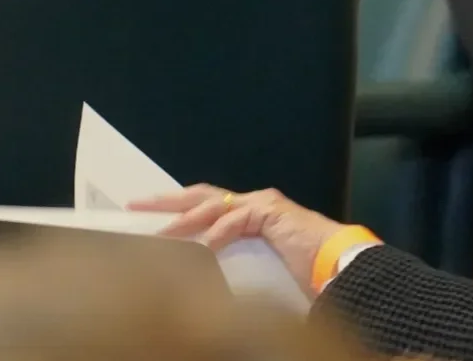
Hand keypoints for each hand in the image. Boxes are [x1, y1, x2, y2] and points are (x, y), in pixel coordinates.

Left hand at [130, 183, 348, 296]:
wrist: (335, 265)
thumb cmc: (301, 272)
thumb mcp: (255, 268)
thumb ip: (232, 262)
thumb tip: (196, 277)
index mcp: (249, 216)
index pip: (206, 208)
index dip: (177, 213)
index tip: (148, 219)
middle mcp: (253, 203)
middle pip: (202, 196)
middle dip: (169, 201)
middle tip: (137, 203)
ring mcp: (262, 204)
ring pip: (214, 204)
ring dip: (185, 219)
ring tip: (161, 232)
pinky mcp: (271, 211)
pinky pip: (236, 219)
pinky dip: (217, 233)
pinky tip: (203, 247)